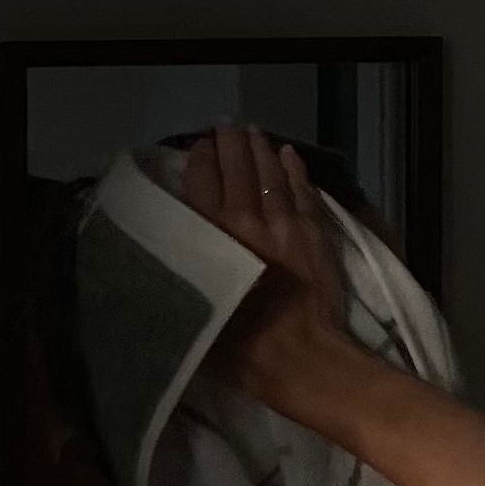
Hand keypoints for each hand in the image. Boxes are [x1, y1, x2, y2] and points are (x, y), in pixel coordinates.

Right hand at [180, 124, 349, 399]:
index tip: (199, 148)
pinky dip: (294, 169)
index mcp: (211, 236)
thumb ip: (182, 272)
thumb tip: (170, 252)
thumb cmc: (239, 348)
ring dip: (260, 148)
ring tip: (252, 132)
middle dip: (229, 143)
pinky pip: (302, 189)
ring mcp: (284, 222)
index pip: (202, 182)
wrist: (300, 357)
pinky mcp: (314, 232)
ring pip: (270, 172)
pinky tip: (288, 155)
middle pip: (237, 167)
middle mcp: (246, 219)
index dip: (201, 159)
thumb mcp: (193, 309)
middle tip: (223, 128)